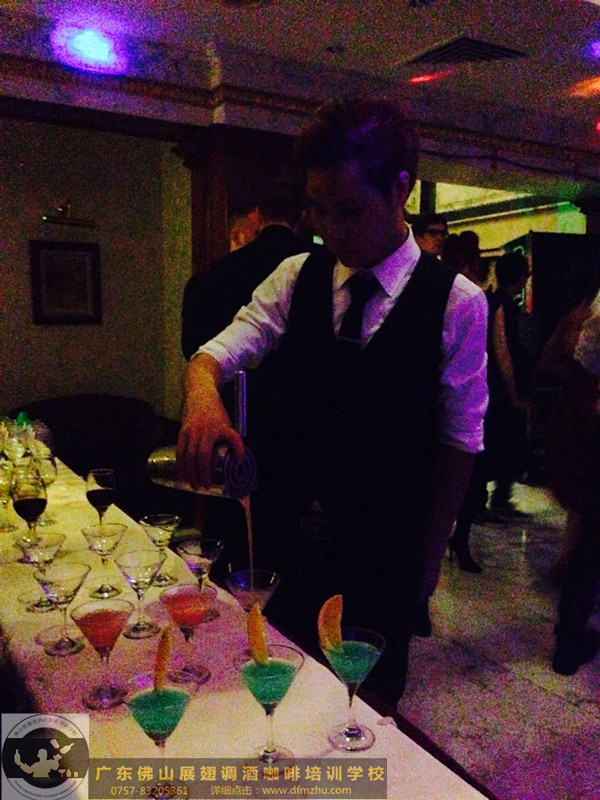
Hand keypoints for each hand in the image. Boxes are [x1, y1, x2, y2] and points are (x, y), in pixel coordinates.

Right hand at [177, 355, 244, 489]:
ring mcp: (189, 432)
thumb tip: (239, 461)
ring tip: (192, 485)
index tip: (212, 482)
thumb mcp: (230, 426)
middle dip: (198, 475)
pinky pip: (179, 451)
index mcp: (214, 431)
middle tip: (202, 488)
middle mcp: (200, 432)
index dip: (208, 469)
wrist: (201, 396)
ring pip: (186, 455)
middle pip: (196, 457)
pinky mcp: (181, 432)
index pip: (208, 454)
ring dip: (188, 472)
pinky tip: (182, 474)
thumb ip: (234, 443)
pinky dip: (180, 464)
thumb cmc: (217, 414)